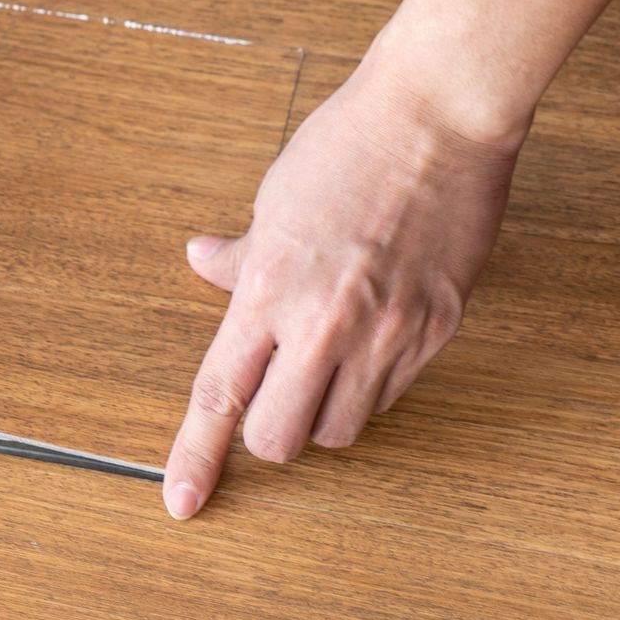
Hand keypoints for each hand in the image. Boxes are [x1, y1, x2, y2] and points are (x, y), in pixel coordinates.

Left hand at [162, 55, 525, 518]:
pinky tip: (375, 334)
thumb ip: (241, 255)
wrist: (436, 117)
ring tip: (329, 357)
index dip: (196, 457)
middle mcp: (323, 324)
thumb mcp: (274, 199)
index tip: (180, 502)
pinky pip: (394, 393)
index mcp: (267, 290)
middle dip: (272, 433)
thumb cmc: (347, 145)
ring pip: (343, 428)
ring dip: (326, 411)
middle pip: (282, 439)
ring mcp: (387, 333)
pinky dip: (374, 383)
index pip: (218, 395)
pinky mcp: (438, 329)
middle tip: (276, 398)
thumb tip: (202, 263)